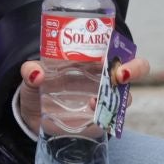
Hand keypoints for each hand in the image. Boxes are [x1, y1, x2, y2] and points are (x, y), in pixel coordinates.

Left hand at [15, 55, 148, 132]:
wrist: (33, 118)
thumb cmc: (37, 89)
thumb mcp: (30, 78)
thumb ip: (29, 71)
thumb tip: (36, 73)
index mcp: (89, 60)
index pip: (113, 47)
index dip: (121, 44)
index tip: (114, 48)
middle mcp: (102, 78)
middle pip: (132, 69)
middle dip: (135, 68)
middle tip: (121, 74)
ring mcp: (105, 99)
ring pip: (126, 95)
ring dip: (118, 97)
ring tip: (92, 101)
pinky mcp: (102, 119)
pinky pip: (115, 117)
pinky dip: (108, 116)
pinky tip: (92, 114)